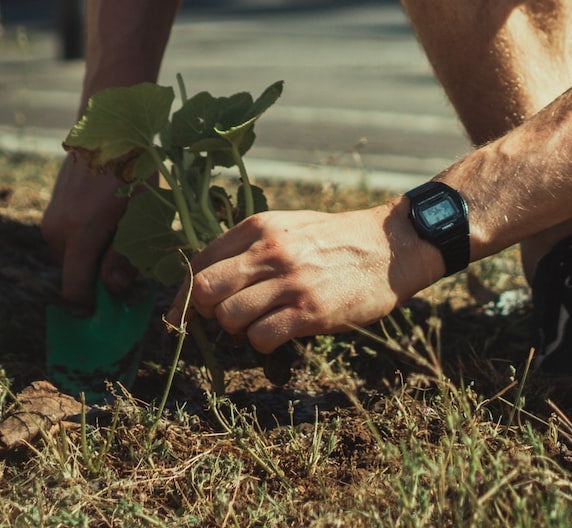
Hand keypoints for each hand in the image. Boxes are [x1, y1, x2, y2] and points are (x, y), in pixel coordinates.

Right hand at [40, 153, 140, 312]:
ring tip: (121, 225)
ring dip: (95, 255)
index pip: (74, 291)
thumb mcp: (141, 211)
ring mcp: (50, 219)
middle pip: (76, 276)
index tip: (117, 303)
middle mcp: (57, 230)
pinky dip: (87, 239)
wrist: (106, 125)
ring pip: (72, 258)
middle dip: (100, 275)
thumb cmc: (133, 166)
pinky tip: (108, 215)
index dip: (94, 305)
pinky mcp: (51, 211)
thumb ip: (125, 254)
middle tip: (130, 250)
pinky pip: (69, 241)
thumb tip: (113, 290)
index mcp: (80, 234)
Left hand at [172, 202, 445, 352]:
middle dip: (208, 313)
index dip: (184, 297)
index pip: (199, 264)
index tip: (179, 317)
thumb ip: (250, 248)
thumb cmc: (336, 240)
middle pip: (205, 291)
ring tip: (260, 324)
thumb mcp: (289, 227)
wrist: (391, 246)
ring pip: (229, 318)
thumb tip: (208, 282)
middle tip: (226, 320)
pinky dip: (262, 344)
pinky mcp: (310, 310)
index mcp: (259, 227)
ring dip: (238, 330)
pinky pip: (261, 338)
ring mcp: (290, 281)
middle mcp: (269, 251)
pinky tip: (280, 335)